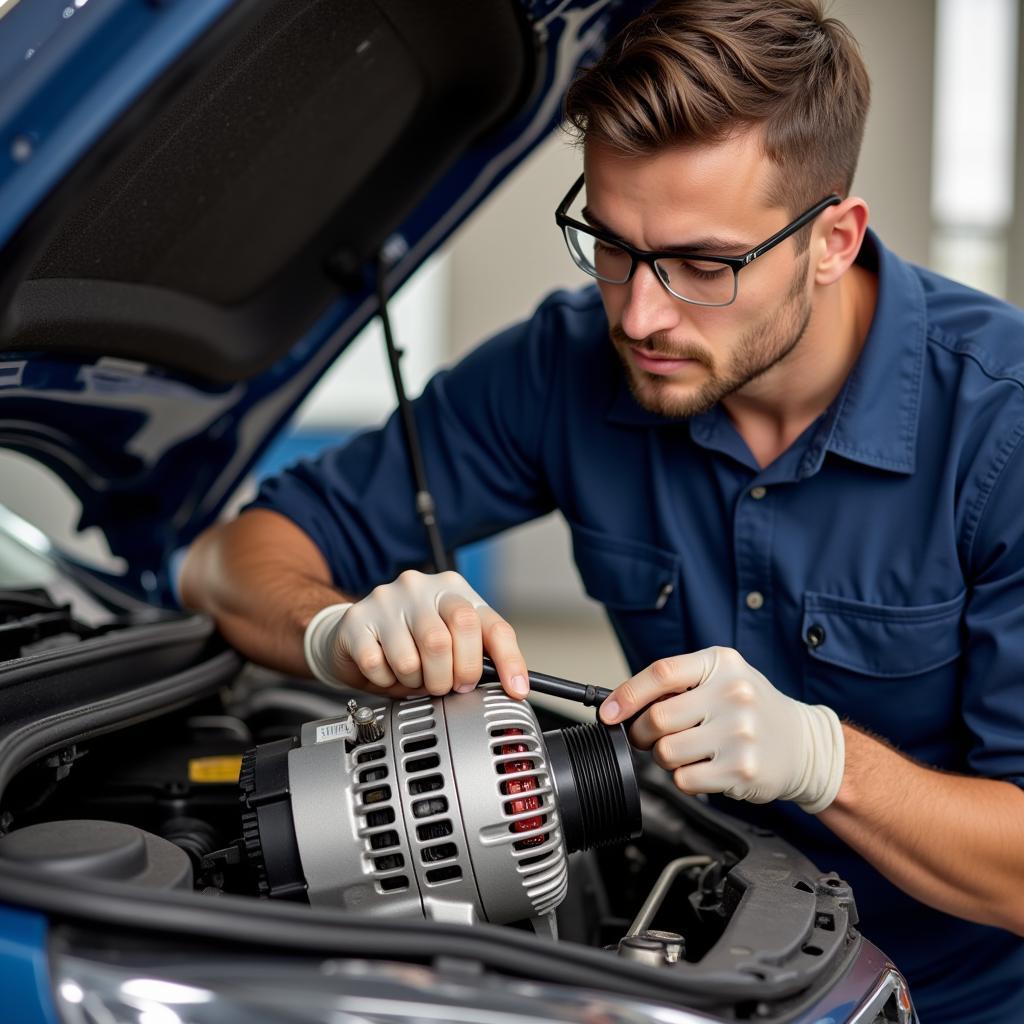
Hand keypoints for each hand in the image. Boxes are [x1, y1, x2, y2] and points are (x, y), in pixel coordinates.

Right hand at [303, 570, 528, 699]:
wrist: (358, 629)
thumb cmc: (411, 636)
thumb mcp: (452, 638)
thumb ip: (478, 653)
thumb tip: (512, 684)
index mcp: (454, 590)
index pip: (490, 626)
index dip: (508, 661)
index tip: (515, 689)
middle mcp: (421, 588)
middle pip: (446, 641)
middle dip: (451, 677)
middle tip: (447, 686)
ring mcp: (387, 600)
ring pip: (412, 660)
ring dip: (416, 682)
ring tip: (413, 676)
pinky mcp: (358, 620)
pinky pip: (378, 666)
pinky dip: (386, 682)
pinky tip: (387, 671)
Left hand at [599, 646, 844, 812]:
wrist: (803, 744)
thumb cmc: (751, 708)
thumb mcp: (721, 678)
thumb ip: (677, 684)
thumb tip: (621, 704)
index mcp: (722, 663)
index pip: (661, 674)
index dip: (626, 695)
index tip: (607, 712)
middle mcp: (733, 693)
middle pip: (657, 719)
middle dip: (642, 733)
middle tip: (649, 736)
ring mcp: (739, 732)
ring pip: (666, 752)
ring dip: (664, 757)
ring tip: (687, 751)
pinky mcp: (741, 769)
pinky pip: (684, 780)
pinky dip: (685, 778)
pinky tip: (706, 767)